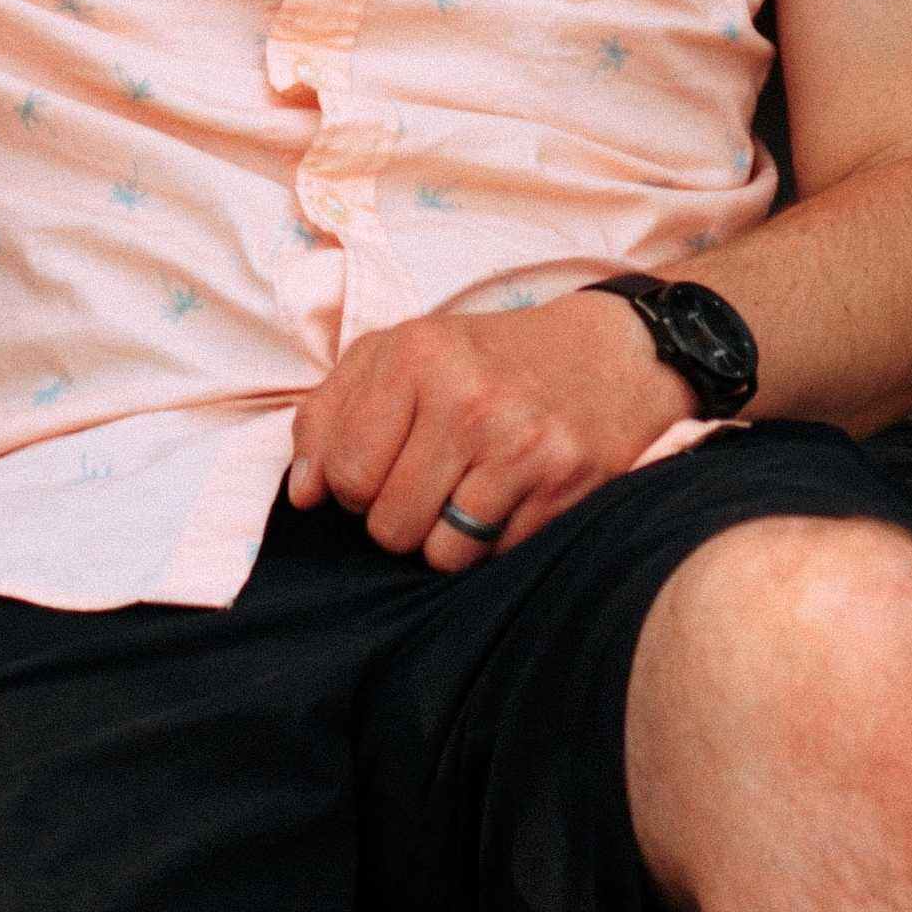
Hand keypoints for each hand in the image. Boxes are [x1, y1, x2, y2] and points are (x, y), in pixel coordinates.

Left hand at [287, 288, 680, 570]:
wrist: (607, 353)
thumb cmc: (485, 358)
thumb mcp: (399, 354)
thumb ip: (330, 414)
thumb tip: (303, 494)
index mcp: (417, 355)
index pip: (346, 475)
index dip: (354, 487)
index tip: (382, 467)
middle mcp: (468, 398)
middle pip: (390, 526)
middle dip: (399, 517)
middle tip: (429, 479)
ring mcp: (521, 444)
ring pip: (442, 554)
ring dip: (446, 538)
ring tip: (467, 490)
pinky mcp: (564, 484)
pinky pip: (496, 558)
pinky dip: (495, 541)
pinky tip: (509, 496)